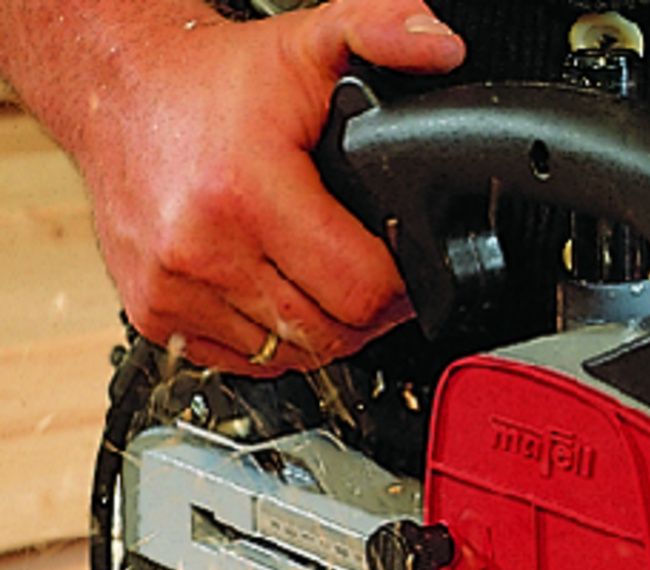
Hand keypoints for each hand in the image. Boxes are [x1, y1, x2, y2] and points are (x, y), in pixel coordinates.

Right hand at [76, 0, 464, 374]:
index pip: (361, 292)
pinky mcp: (153, 315)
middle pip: (331, 334)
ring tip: (321, 282)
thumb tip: (441, 47)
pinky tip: (276, 298)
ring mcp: (173, 289)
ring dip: (320, 332)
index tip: (400, 267)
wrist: (113, 89)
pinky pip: (245, 361)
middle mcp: (201, 249)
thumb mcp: (305, 45)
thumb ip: (380, 33)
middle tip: (366, 277)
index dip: (399, 288)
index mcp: (244, 194)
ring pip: (291, 357)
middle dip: (364, 314)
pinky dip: (272, 343)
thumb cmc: (205, 83)